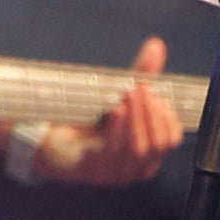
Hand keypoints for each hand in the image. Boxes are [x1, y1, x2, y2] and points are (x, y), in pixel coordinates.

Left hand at [34, 37, 183, 184]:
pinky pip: (112, 153)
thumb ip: (141, 74)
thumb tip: (156, 45)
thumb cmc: (89, 118)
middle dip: (152, 113)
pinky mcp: (93, 171)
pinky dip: (118, 129)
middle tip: (142, 88)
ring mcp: (115, 173)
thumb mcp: (119, 95)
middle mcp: (135, 167)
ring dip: (137, 118)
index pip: (170, 140)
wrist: (49, 135)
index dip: (167, 116)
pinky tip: (116, 110)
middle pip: (158, 144)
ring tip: (130, 94)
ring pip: (139, 149)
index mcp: (147, 154)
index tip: (157, 94)